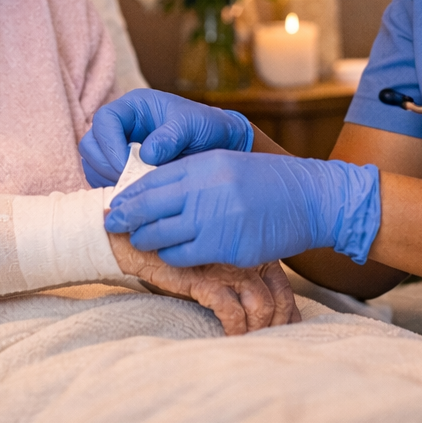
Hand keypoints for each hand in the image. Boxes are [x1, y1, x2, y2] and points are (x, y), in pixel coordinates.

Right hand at [80, 90, 252, 186]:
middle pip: (90, 144)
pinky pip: (103, 180)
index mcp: (134, 107)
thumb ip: (171, 136)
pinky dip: (114, 189)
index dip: (110, 144)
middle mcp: (121, 126)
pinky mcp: (120, 168)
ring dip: (108, 180)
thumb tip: (146, 154)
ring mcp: (118, 147)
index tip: (127, 165)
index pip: (104, 120)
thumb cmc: (206, 127)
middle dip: (106, 165)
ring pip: (92, 165)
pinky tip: (136, 193)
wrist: (218, 145)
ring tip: (137, 188)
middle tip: (132, 181)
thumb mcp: (193, 126)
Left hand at [104, 149, 383, 268]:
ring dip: (146, 240)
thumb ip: (193, 176)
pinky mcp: (225, 246)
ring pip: (160, 234)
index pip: (152, 180)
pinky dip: (171, 257)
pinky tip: (171, 255)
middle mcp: (205, 189)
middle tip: (111, 226)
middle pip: (148, 207)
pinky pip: (183, 256)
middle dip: (125, 218)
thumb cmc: (268, 182)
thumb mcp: (228, 165)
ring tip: (140, 242)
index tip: (115, 204)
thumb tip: (155, 191)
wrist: (310, 199)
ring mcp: (214, 218)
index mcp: (204, 165)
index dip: (129, 194)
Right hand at [107, 232, 300, 333]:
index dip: (290, 314)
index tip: (287, 332)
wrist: (139, 240)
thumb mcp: (218, 260)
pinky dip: (235, 329)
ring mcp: (226, 267)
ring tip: (250, 343)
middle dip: (278, 326)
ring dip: (259, 330)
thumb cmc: (182, 254)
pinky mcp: (205, 279)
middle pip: (279, 298)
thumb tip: (266, 310)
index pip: (285, 286)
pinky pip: (232, 311)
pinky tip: (230, 337)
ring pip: (262, 306)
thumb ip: (243, 276)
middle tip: (270, 343)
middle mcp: (245, 256)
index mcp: (253, 249)